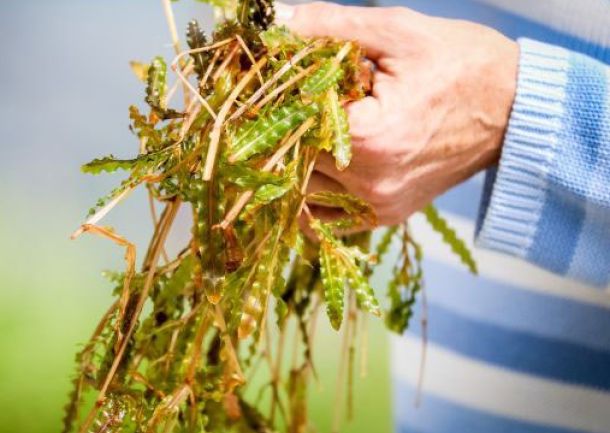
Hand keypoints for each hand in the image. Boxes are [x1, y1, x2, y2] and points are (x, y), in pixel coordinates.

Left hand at [275, 2, 518, 226]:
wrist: (516, 109)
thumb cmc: (462, 64)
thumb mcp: (399, 32)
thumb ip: (331, 25)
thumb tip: (279, 20)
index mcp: (367, 137)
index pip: (289, 122)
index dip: (280, 97)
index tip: (284, 79)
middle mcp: (368, 182)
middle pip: (292, 157)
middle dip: (289, 126)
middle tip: (305, 99)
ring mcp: (377, 205)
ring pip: (301, 188)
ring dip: (299, 158)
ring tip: (320, 126)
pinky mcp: (386, 215)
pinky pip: (325, 220)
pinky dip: (310, 197)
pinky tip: (317, 167)